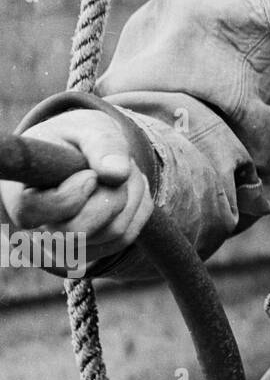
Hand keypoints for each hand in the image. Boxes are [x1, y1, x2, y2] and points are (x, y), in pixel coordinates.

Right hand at [0, 111, 152, 264]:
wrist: (80, 154)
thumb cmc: (77, 140)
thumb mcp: (88, 128)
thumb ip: (102, 144)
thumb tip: (117, 173)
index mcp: (22, 196)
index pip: (37, 211)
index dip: (73, 194)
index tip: (90, 174)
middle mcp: (37, 229)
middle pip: (78, 232)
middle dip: (111, 196)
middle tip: (116, 171)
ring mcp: (64, 246)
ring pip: (112, 234)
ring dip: (131, 197)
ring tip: (122, 174)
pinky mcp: (90, 251)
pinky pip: (126, 238)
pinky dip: (138, 210)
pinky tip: (128, 190)